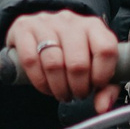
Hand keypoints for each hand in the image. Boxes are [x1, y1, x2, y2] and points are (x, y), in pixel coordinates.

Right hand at [6, 11, 122, 112]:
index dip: (102, 75)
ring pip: (53, 63)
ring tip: (62, 93)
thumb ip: (105, 88)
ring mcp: (45, 22)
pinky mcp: (23, 28)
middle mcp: (70, 21)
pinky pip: (30, 60)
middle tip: (77, 94)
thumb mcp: (93, 65)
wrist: (38, 33)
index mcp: (94, 26)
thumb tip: (103, 107)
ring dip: (59, 87)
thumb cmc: (70, 52)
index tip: (96, 86)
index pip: (106, 49)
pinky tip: (45, 86)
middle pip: (78, 62)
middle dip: (78, 87)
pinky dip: (39, 81)